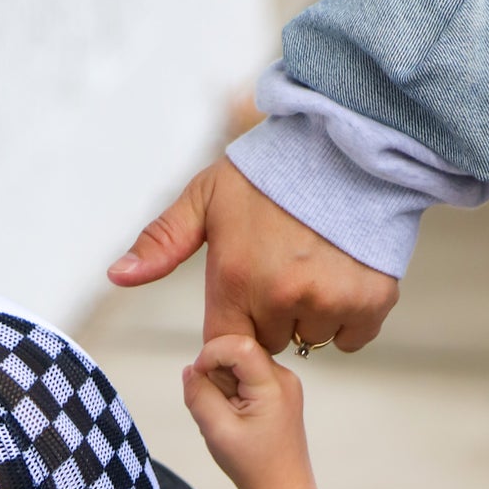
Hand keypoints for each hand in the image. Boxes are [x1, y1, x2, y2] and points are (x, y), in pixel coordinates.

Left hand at [110, 157, 399, 353]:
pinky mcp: (370, 302)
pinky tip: (346, 275)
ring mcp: (328, 301)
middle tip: (286, 265)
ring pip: (313, 338)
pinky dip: (352, 316)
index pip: (225, 344)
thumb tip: (118, 276)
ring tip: (319, 263)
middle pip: (271, 341)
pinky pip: (353, 337)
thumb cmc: (274, 171)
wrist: (351, 144)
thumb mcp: (207, 196)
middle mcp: (281, 297)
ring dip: (314, 314)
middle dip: (274, 314)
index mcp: (236, 279)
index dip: (234, 324)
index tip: (246, 297)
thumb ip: (162, 241)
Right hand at [182, 334, 327, 488]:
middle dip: (216, 375)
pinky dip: (232, 393)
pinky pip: (246, 378)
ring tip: (228, 417)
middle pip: (237, 352)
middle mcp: (283, 378)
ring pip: (239, 365)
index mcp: (274, 384)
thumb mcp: (216, 430)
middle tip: (217, 409)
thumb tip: (190, 369)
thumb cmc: (256, 467)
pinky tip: (236, 418)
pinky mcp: (277, 393)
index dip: (211, 354)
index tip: (199, 379)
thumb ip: (199, 394)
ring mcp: (282, 384)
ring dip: (223, 386)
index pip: (238, 343)